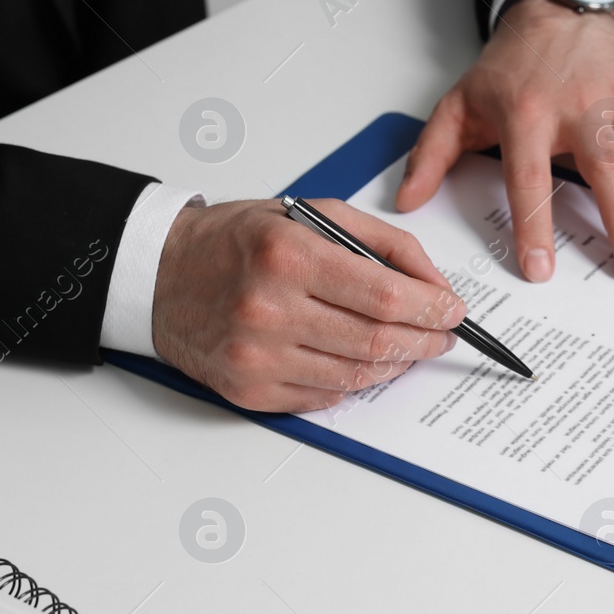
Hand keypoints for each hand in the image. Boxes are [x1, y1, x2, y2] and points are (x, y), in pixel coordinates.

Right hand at [151, 199, 467, 411]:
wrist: (161, 276)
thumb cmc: (235, 242)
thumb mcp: (310, 215)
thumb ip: (381, 245)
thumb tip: (433, 286)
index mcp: (289, 256)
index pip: (384, 296)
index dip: (431, 309)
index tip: (452, 312)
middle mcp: (270, 309)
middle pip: (377, 341)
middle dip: (424, 341)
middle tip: (440, 335)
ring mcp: (258, 357)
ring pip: (355, 377)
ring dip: (394, 366)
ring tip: (406, 348)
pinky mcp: (249, 391)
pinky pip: (324, 398)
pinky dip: (354, 383)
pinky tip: (361, 363)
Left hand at [396, 0, 613, 282]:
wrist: (562, 11)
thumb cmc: (514, 66)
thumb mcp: (460, 103)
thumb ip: (431, 154)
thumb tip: (407, 200)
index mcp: (527, 115)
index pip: (529, 178)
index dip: (534, 225)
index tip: (541, 268)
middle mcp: (580, 109)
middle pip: (606, 171)